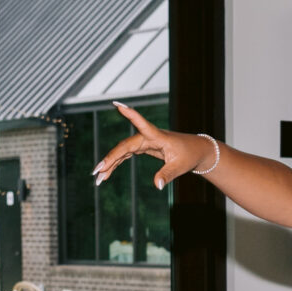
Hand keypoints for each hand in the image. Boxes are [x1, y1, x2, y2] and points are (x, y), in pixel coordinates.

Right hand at [94, 103, 209, 188]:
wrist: (194, 151)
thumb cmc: (189, 156)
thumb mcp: (180, 167)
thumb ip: (167, 175)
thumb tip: (157, 186)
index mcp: (157, 136)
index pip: (142, 124)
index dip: (130, 114)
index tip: (117, 104)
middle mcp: (147, 137)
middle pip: (124, 146)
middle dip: (110, 159)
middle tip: (97, 172)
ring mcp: (143, 142)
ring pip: (122, 152)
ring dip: (110, 164)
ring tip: (98, 179)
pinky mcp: (142, 148)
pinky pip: (125, 156)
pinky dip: (115, 165)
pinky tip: (105, 175)